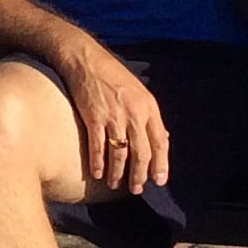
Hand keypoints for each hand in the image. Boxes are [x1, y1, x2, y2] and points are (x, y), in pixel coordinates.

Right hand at [56, 39, 170, 194]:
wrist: (84, 58)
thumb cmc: (113, 74)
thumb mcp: (139, 91)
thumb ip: (149, 116)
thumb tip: (162, 139)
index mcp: (149, 107)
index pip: (160, 142)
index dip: (161, 164)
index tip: (159, 181)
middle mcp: (134, 113)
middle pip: (141, 153)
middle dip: (139, 175)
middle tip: (136, 189)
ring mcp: (113, 116)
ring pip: (120, 153)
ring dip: (118, 173)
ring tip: (115, 185)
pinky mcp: (93, 116)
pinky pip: (97, 146)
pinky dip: (98, 163)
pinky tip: (98, 173)